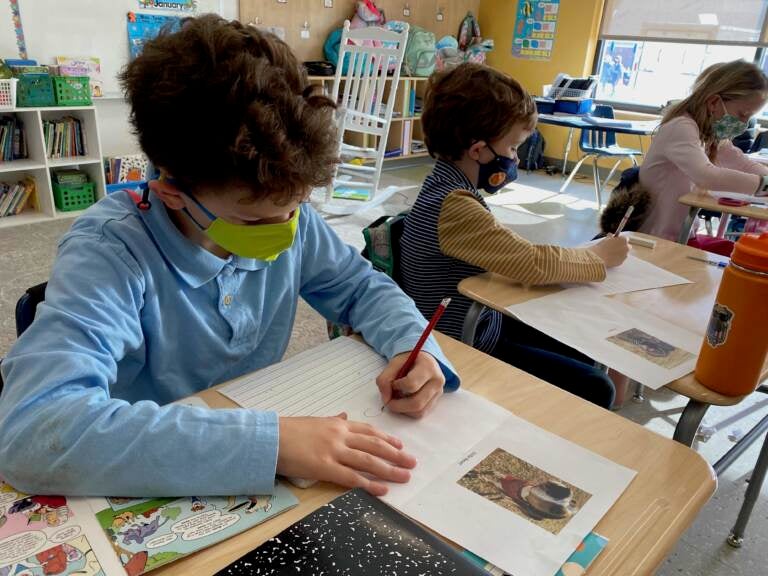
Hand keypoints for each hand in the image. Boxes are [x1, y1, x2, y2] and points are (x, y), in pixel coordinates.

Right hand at [276, 413, 415, 495]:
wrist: (269, 437)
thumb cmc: (289, 430)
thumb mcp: (315, 421)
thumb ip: (333, 420)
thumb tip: (345, 415)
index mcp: (338, 424)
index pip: (369, 431)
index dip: (387, 439)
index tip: (400, 446)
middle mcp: (340, 435)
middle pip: (375, 445)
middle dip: (396, 454)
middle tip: (412, 462)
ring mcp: (334, 451)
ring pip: (368, 460)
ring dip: (389, 469)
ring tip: (404, 477)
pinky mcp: (325, 467)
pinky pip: (352, 477)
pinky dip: (369, 484)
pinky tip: (382, 490)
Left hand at [376, 352, 444, 417]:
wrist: (421, 360)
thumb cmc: (408, 361)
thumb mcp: (394, 363)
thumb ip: (385, 378)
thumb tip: (386, 398)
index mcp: (428, 367)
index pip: (411, 384)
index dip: (397, 387)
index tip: (392, 383)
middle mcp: (437, 381)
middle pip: (417, 403)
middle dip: (398, 405)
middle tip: (388, 401)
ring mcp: (438, 393)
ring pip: (419, 412)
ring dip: (403, 410)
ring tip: (397, 399)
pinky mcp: (435, 402)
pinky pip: (421, 413)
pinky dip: (409, 411)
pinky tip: (404, 401)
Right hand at [589, 234, 628, 267]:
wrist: (598, 258)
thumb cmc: (601, 247)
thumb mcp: (605, 239)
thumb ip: (610, 237)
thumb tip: (611, 236)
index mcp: (624, 239)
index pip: (625, 238)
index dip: (620, 240)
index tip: (616, 241)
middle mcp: (627, 247)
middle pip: (627, 246)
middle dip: (622, 247)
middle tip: (614, 247)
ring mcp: (625, 255)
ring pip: (624, 253)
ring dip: (620, 253)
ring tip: (611, 254)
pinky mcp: (622, 262)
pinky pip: (620, 259)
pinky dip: (617, 259)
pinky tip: (610, 258)